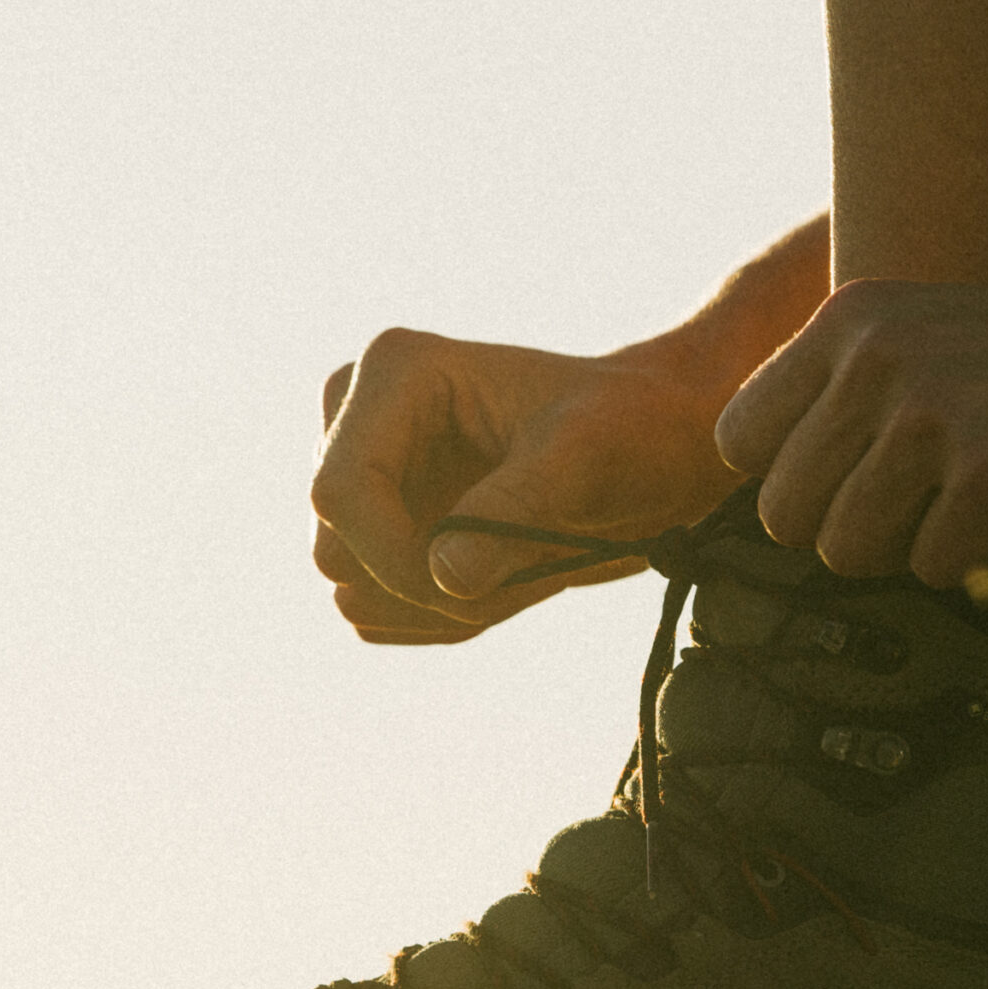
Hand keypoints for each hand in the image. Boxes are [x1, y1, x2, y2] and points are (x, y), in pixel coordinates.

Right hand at [311, 328, 739, 643]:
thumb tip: (446, 577)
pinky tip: (502, 581)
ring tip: (522, 572)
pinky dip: (439, 616)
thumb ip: (515, 511)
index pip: (340, 492)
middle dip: (421, 587)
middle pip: (334, 548)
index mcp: (396, 372)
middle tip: (517, 577)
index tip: (465, 592)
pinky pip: (376, 608)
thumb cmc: (629, 429)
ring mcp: (366, 475)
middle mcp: (362, 417)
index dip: (390, 560)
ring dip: (437, 607)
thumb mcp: (584, 459)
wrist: (653, 449)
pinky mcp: (381, 526)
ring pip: (353, 586)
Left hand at [712, 235, 987, 586]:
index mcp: (855, 318)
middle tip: (934, 507)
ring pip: (845, 552)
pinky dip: (980, 563)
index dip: (797, 483)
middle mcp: (879, 354)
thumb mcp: (944, 344)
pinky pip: (929, 569)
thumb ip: (857, 400)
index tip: (864, 482)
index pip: (739, 441)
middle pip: (783, 513)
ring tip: (980, 508)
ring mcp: (933, 411)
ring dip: (914, 552)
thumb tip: (774, 508)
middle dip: (854, 532)